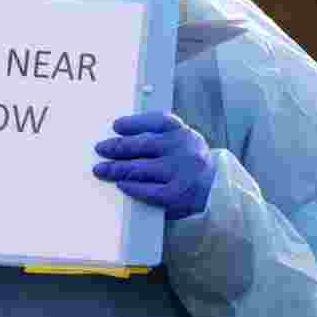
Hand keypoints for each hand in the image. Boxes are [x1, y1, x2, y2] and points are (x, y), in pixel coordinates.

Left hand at [93, 111, 215, 220]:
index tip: (116, 126)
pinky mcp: (177, 195)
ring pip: (141, 168)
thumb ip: (159, 135)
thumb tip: (121, 135)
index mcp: (183, 132)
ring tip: (101, 169)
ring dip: (117, 169)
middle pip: (144, 144)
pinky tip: (121, 184)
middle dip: (118, 147)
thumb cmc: (188, 162)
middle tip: (101, 149)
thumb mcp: (181, 141)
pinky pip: (148, 191)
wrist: (215, 189)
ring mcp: (181, 172)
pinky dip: (132, 187)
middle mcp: (184, 149)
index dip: (135, 123)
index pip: (158, 121)